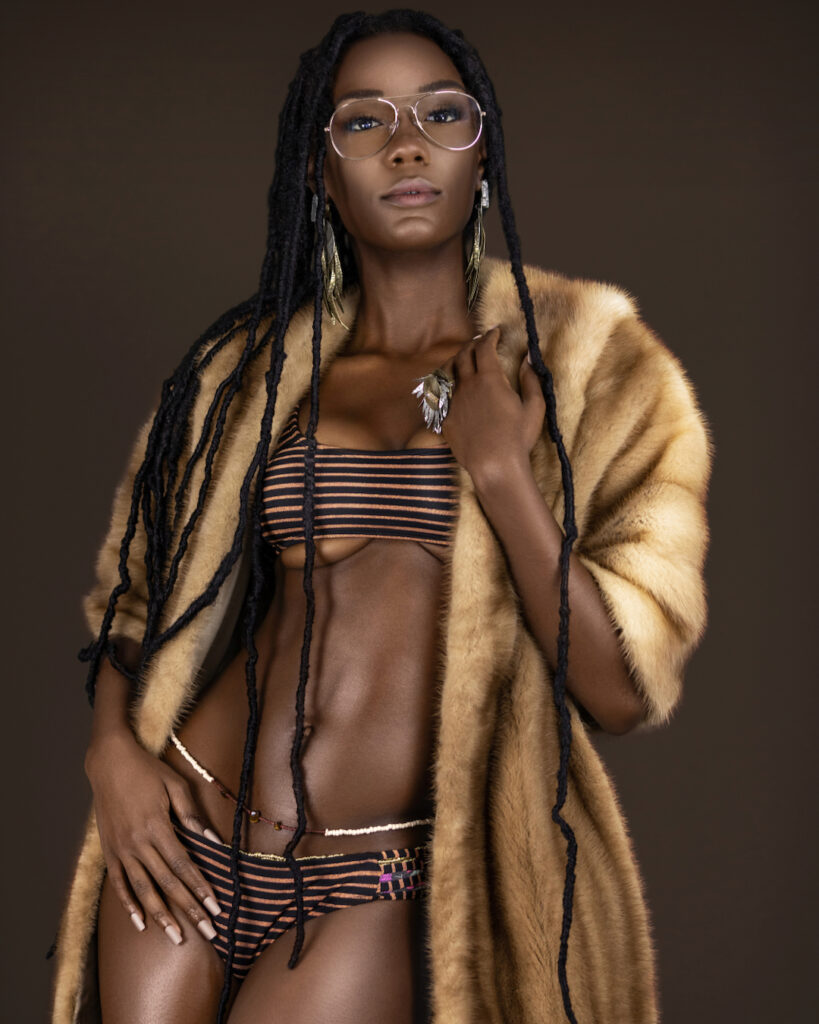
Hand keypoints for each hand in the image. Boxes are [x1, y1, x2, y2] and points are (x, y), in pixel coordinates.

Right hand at [85, 732, 222, 945]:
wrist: (109, 762)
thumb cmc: (147, 770)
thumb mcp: (175, 784)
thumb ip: (191, 814)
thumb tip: (211, 840)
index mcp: (157, 826)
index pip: (183, 865)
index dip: (200, 888)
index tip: (215, 908)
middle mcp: (138, 843)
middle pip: (167, 883)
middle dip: (188, 909)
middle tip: (207, 932)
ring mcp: (121, 849)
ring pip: (142, 890)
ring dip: (161, 915)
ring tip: (177, 936)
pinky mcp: (109, 851)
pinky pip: (119, 884)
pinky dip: (129, 905)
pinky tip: (141, 923)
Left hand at [439, 326, 545, 482]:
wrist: (494, 465)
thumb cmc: (518, 437)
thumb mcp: (534, 407)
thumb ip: (531, 379)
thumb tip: (529, 357)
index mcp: (490, 379)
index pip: (485, 348)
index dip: (490, 336)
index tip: (495, 332)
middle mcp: (467, 385)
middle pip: (464, 355)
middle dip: (472, 345)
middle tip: (479, 343)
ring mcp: (452, 401)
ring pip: (447, 372)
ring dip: (455, 360)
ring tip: (462, 358)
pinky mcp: (444, 418)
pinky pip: (440, 394)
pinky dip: (445, 382)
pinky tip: (449, 384)